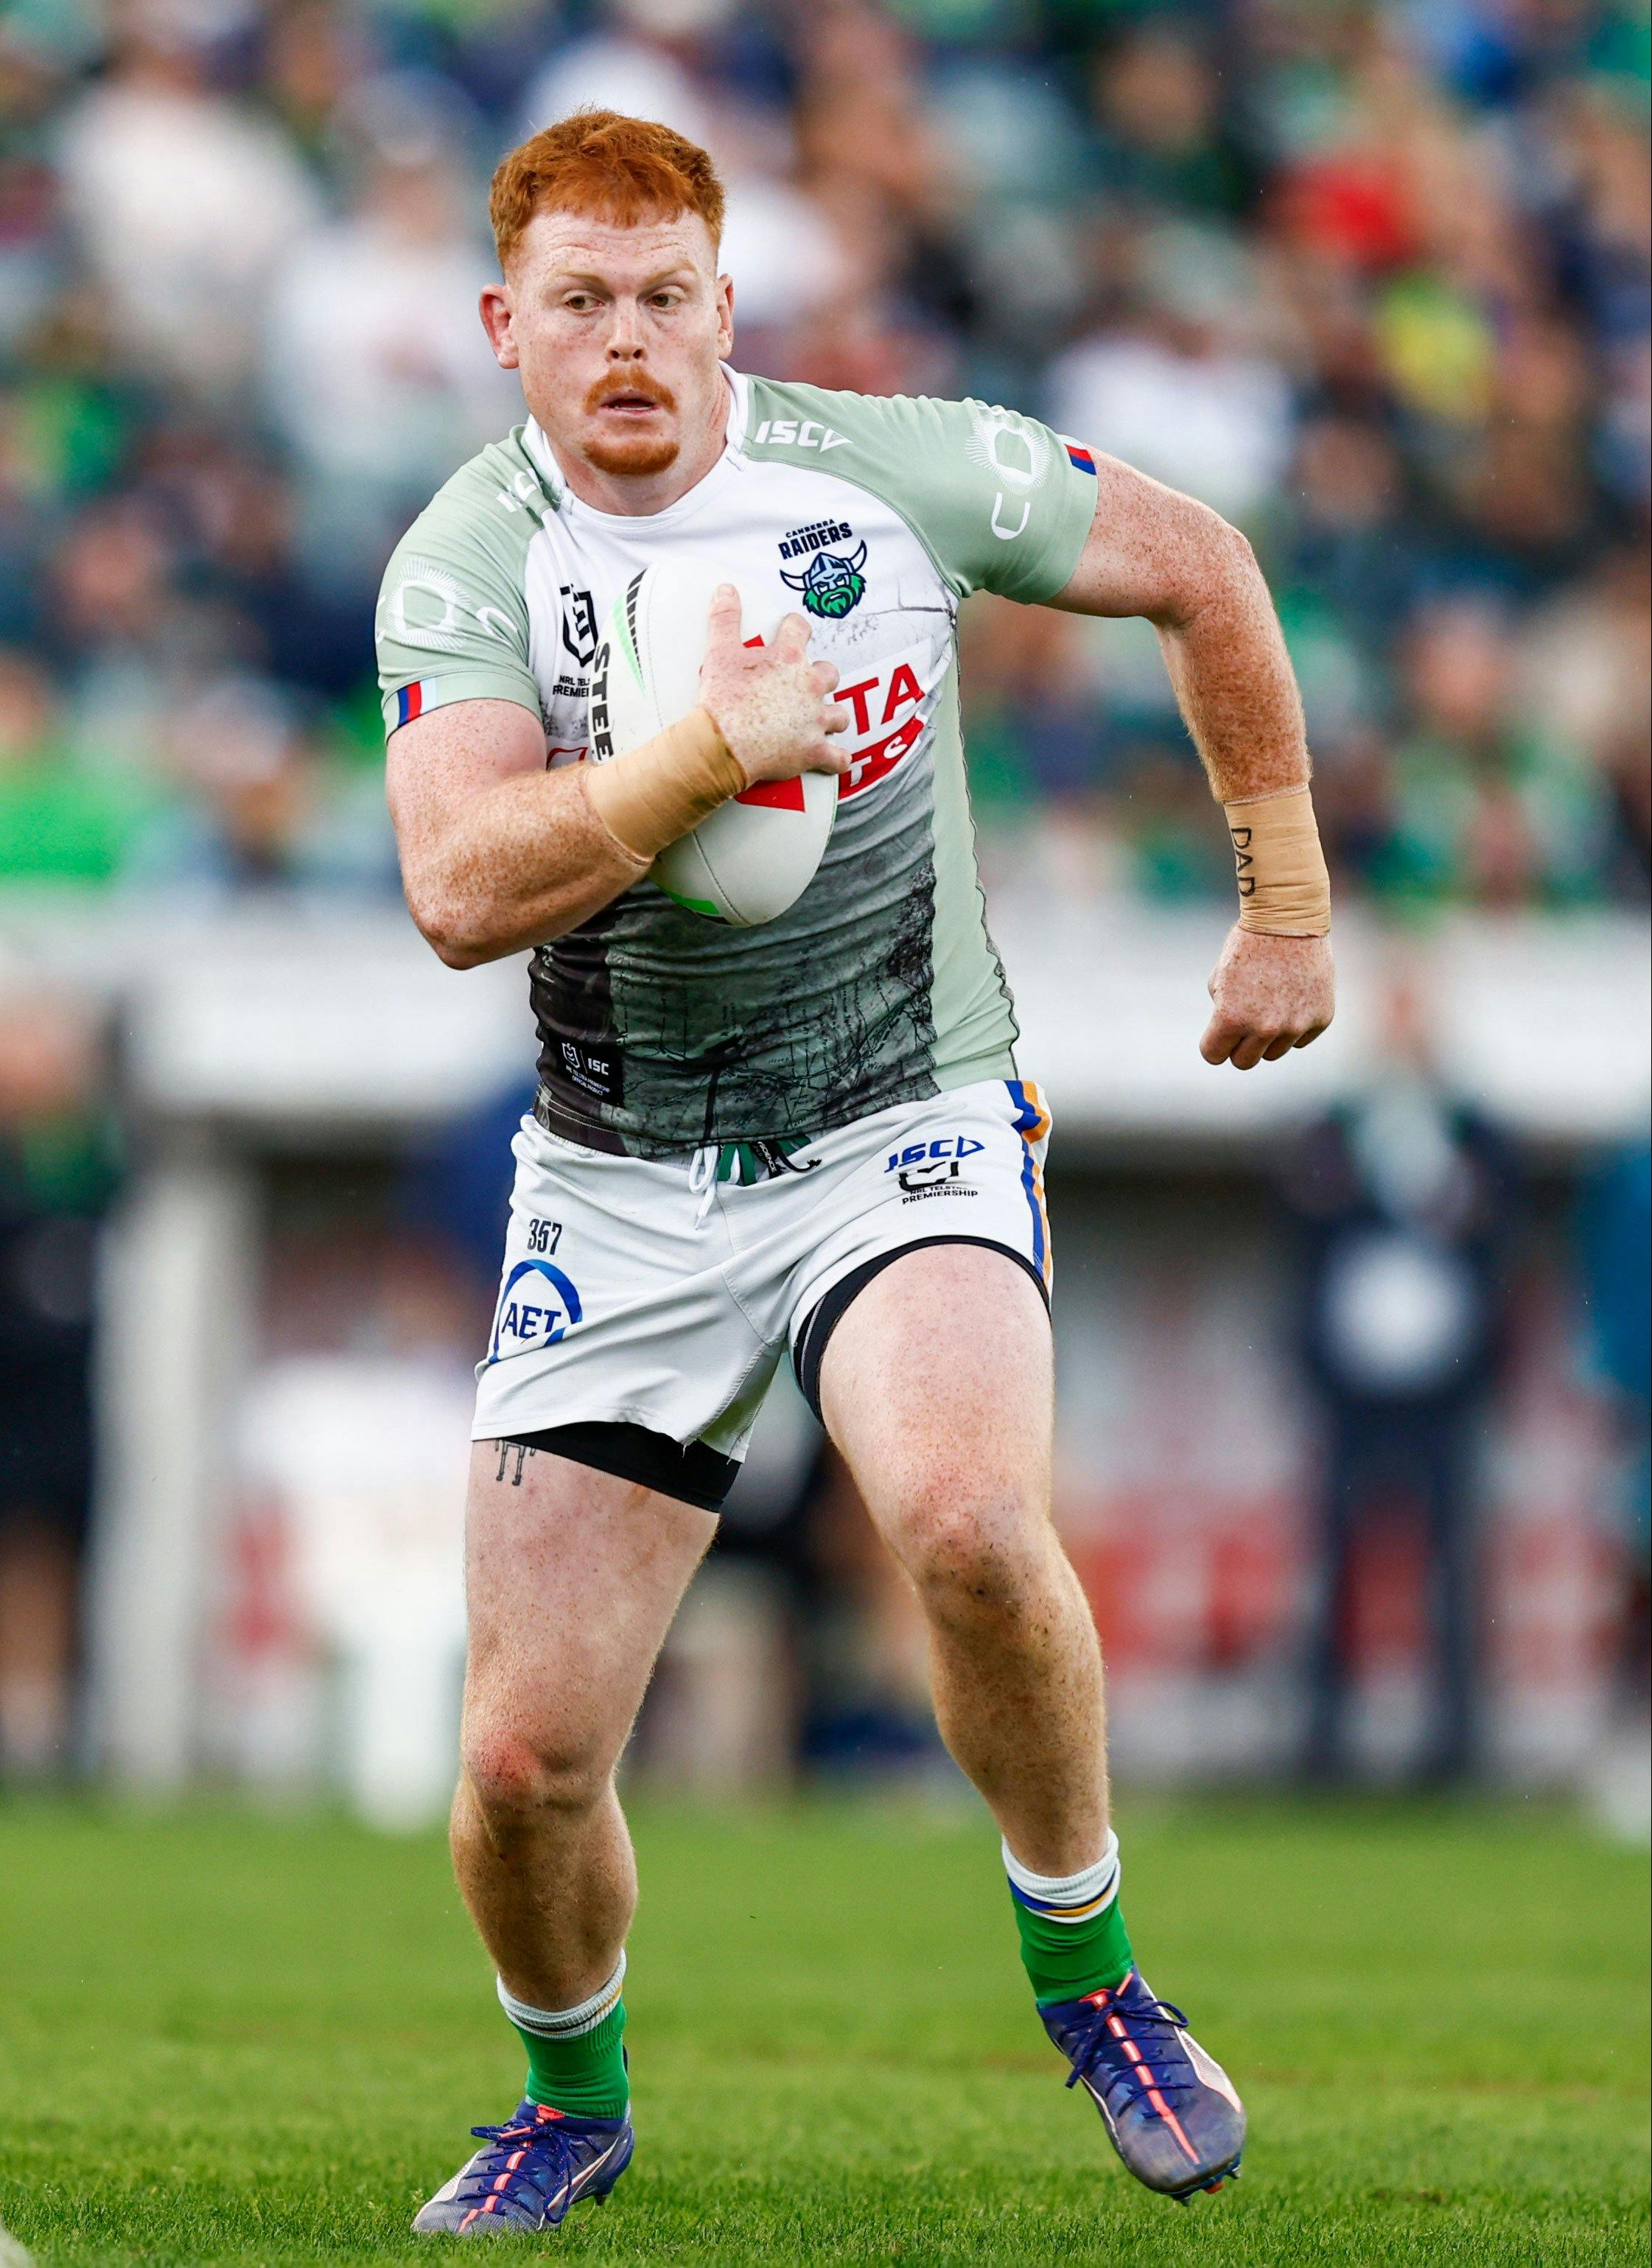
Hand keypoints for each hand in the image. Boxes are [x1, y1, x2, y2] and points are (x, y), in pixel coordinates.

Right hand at [697, 585, 848, 786]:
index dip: (796, 628)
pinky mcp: (814, 751)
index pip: (801, 629)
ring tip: (820, 721)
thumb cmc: (721, 699)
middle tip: (804, 686)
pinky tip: (834, 758)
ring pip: (840, 715)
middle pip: (830, 673)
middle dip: (820, 678)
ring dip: (831, 716)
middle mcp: (810, 686)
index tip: (791, 632)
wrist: (722, 744)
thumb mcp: (719, 652)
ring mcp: (815, 720)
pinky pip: (838, 757)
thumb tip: (726, 589)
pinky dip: (837, 758)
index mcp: (788, 658)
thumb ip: (726, 618)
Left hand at [1201, 927, 1334, 1068]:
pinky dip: (1295, 1026)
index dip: (1213, 1044)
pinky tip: (1293, 998)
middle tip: (1244, 1021)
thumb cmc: (1248, 945)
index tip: (1218, 1033)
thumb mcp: (1220, 979)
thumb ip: (1222, 1012)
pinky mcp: (1321, 1019)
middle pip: (1244, 1061)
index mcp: (1231, 1018)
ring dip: (1268, 1037)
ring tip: (1270, 1004)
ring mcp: (1296, 1025)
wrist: (1289, 919)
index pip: (1213, 1055)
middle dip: (1239, 1045)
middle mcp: (1264, 1028)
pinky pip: (1301, 1039)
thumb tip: (1231, 1037)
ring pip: (1274, 1053)